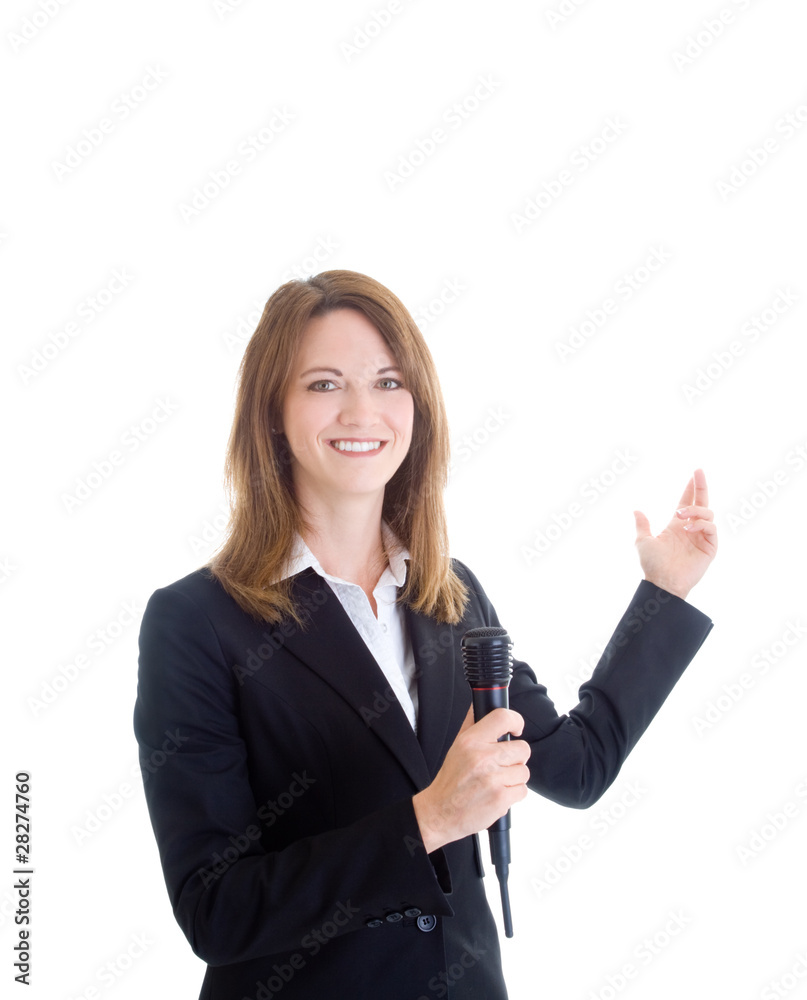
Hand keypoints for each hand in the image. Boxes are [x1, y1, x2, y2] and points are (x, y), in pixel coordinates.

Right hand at [412, 706, 530, 854]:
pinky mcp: (500, 798)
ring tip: (496, 782)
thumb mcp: (456, 746)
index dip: (516, 721)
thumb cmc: (450, 780)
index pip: (502, 718)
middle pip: (522, 749)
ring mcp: (493, 779)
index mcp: (471, 741)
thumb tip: (479, 704)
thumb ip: (471, 724)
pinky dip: (513, 795)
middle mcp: (482, 757)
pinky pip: (522, 790)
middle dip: (516, 758)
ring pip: (524, 771)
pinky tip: (497, 795)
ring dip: (514, 778)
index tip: (516, 729)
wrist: (440, 812)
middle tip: (502, 765)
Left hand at [633, 468, 716, 600]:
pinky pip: (711, 529)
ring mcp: (701, 537)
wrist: (662, 582)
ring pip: (707, 513)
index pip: (686, 502)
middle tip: (698, 472)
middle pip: (701, 503)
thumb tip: (636, 510)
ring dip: (694, 510)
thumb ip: (642, 525)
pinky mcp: (710, 547)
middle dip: (701, 486)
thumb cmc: (652, 565)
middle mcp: (691, 529)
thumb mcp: (643, 541)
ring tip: (679, 515)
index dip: (690, 488)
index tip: (693, 474)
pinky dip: (701, 524)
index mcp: (676, 526)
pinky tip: (687, 528)